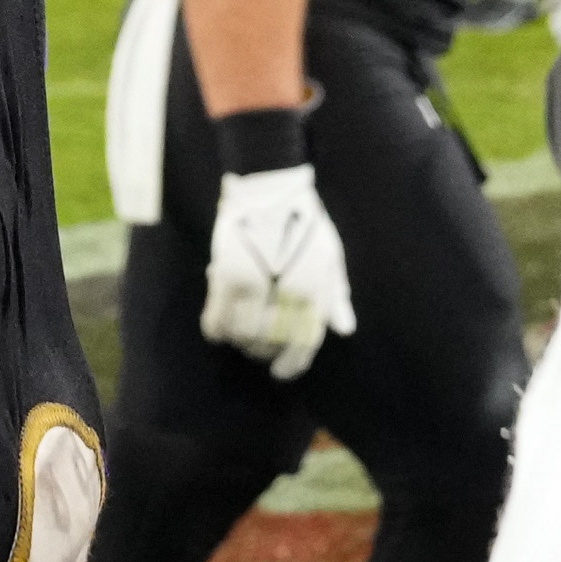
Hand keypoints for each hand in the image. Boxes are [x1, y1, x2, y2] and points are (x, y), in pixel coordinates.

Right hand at [202, 164, 357, 379]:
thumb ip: (336, 296)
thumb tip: (344, 329)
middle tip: (257, 348)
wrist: (271, 187)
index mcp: (315, 291)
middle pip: (269, 343)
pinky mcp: (226, 275)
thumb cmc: (306, 222)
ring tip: (239, 334)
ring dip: (239, 341)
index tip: (280, 374)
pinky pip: (216, 320)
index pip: (304, 344)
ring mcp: (254, 285)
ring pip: (242, 335)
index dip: (292, 365)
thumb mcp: (331, 256)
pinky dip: (216, 330)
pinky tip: (218, 328)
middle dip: (262, 351)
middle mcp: (286, 294)